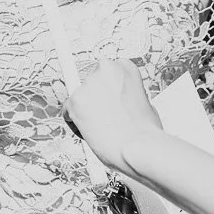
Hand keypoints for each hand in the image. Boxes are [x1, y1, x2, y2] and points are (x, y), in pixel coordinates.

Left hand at [64, 59, 162, 174]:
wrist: (140, 147)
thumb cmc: (145, 131)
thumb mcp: (143, 101)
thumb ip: (126, 94)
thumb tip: (117, 100)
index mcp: (125, 66)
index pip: (105, 73)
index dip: (107, 91)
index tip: (109, 102)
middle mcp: (106, 68)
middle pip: (90, 83)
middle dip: (95, 99)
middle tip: (106, 118)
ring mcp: (89, 83)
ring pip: (78, 98)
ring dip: (86, 112)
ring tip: (103, 128)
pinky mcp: (75, 100)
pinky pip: (68, 113)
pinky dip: (76, 125)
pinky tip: (92, 133)